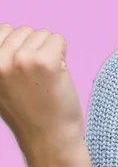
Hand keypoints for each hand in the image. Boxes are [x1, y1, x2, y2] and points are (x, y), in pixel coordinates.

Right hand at [0, 24, 83, 155]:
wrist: (47, 137)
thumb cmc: (27, 111)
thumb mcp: (0, 84)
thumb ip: (1, 61)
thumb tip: (6, 31)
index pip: (2, 29)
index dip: (19, 45)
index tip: (23, 69)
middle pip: (24, 30)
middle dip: (35, 47)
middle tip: (36, 77)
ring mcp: (21, 60)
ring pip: (42, 34)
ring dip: (49, 51)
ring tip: (45, 78)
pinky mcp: (44, 61)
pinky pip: (58, 39)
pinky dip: (62, 53)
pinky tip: (57, 73)